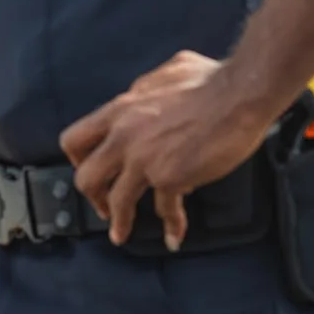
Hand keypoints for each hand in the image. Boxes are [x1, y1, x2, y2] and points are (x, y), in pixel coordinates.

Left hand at [59, 51, 270, 251]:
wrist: (238, 94)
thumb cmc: (207, 79)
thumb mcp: (160, 76)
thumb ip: (143, 92)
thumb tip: (142, 98)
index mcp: (119, 110)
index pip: (75, 139)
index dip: (78, 160)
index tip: (89, 169)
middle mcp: (123, 136)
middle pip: (86, 177)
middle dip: (92, 196)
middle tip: (102, 206)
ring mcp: (144, 159)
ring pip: (117, 201)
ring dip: (120, 223)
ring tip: (120, 235)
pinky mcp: (170, 177)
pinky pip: (165, 209)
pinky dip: (171, 226)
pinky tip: (174, 237)